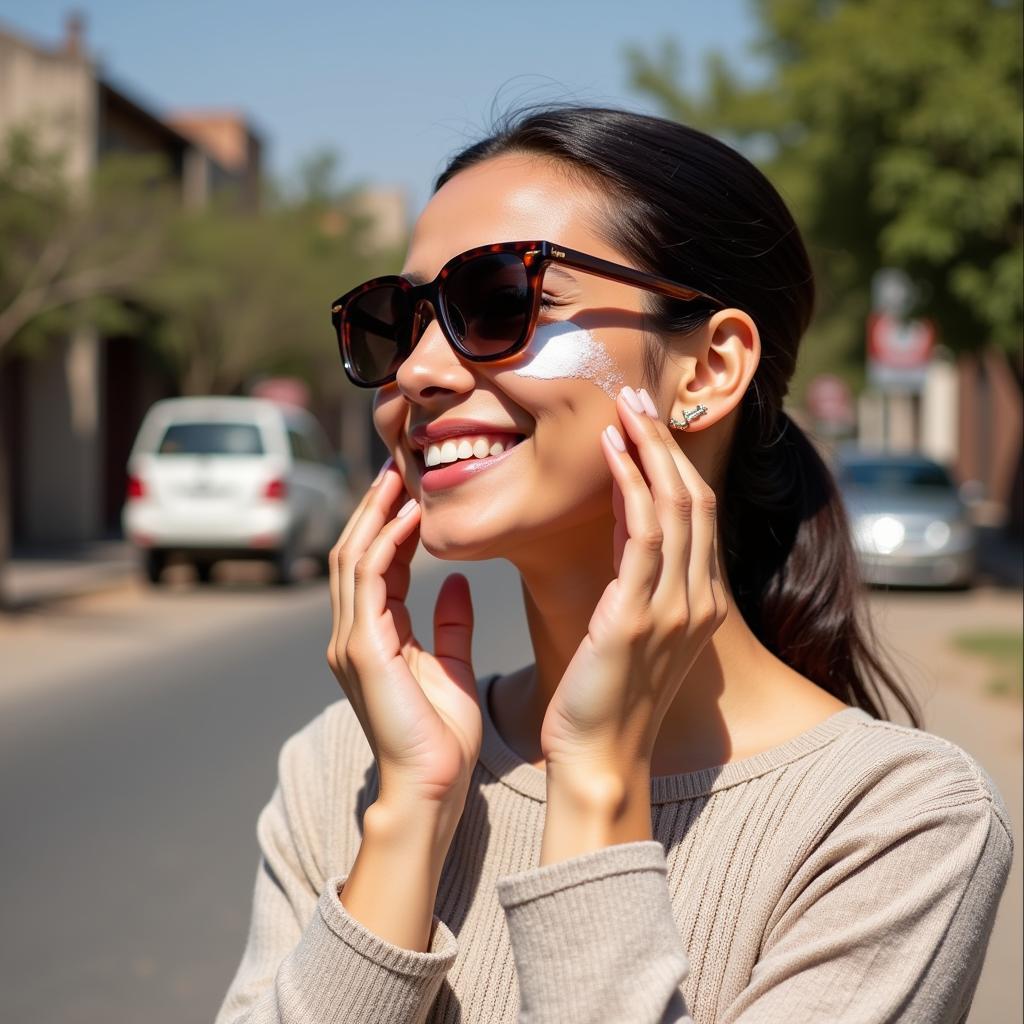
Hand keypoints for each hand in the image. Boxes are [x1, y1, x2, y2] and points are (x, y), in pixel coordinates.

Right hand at [325, 460, 481, 809]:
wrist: (432, 787)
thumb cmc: (442, 736)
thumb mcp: (451, 666)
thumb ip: (449, 624)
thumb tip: (456, 581)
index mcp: (373, 638)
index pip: (375, 566)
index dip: (390, 524)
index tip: (412, 488)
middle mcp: (352, 635)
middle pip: (355, 552)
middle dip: (374, 506)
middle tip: (398, 464)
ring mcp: (351, 642)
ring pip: (354, 558)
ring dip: (376, 514)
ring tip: (400, 476)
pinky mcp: (361, 651)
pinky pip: (368, 582)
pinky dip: (386, 544)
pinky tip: (410, 517)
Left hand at [539, 386, 727, 786]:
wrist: (601, 758)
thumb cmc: (607, 696)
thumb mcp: (630, 627)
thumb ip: (637, 576)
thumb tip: (623, 520)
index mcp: (701, 603)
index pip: (697, 514)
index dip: (673, 462)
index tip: (645, 423)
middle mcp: (699, 601)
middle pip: (694, 499)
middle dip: (666, 443)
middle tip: (636, 397)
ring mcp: (676, 609)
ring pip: (675, 507)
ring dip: (650, 451)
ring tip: (624, 410)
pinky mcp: (639, 617)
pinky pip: (644, 535)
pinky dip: (630, 486)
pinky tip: (611, 453)